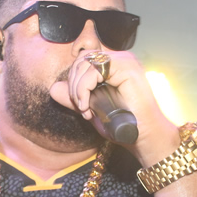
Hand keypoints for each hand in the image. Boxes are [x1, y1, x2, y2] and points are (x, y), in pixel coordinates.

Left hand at [49, 50, 179, 165]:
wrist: (142, 137)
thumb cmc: (121, 126)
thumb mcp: (91, 110)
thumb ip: (74, 98)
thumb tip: (54, 88)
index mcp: (114, 66)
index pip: (83, 60)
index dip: (74, 81)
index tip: (80, 106)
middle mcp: (121, 59)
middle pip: (81, 59)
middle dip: (73, 85)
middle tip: (81, 108)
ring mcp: (125, 61)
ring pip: (85, 63)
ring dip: (77, 89)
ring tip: (84, 110)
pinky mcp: (127, 67)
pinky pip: (94, 69)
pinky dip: (84, 88)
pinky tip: (87, 107)